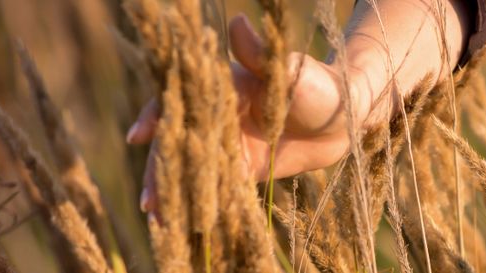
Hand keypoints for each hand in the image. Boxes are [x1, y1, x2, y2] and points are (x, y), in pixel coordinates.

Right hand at [127, 15, 353, 212]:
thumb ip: (259, 55)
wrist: (346, 118)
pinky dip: (200, 204)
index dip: (156, 117)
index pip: (180, 100)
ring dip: (174, 192)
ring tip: (158, 220)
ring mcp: (229, 144)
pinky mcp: (243, 168)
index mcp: (222, 87)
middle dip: (160, 169)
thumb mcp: (290, 71)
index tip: (139, 137)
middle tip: (148, 201)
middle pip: (179, 142)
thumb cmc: (319, 85)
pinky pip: (216, 186)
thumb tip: (237, 22)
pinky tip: (185, 226)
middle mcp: (219, 116)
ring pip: (192, 168)